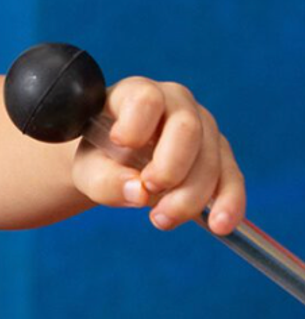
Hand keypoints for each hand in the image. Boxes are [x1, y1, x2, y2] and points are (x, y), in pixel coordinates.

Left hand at [71, 77, 244, 233]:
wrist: (115, 165)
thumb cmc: (100, 159)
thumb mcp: (88, 170)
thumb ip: (104, 180)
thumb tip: (139, 192)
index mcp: (136, 94)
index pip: (145, 98)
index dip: (136, 124)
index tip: (120, 145)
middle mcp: (175, 104)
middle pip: (187, 129)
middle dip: (170, 167)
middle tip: (148, 190)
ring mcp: (203, 126)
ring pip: (211, 158)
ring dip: (190, 195)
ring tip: (162, 219)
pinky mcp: (220, 154)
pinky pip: (231, 177)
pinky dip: (228, 203)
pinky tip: (220, 224)